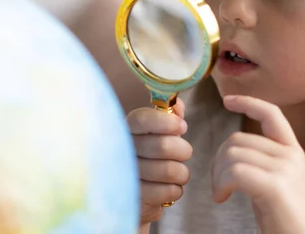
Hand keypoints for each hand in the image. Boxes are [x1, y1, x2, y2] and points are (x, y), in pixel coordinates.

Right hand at [127, 99, 192, 225]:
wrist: (136, 193)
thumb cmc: (150, 156)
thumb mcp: (158, 133)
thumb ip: (169, 115)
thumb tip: (177, 105)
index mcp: (126, 129)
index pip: (142, 119)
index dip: (166, 122)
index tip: (182, 126)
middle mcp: (120, 151)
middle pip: (163, 146)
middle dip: (183, 150)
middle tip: (184, 152)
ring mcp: (124, 176)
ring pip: (170, 171)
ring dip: (181, 173)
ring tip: (176, 173)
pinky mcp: (133, 199)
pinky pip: (168, 192)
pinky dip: (175, 191)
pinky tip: (167, 188)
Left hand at [211, 95, 304, 233]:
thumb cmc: (289, 221)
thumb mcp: (278, 183)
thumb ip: (263, 162)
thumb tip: (232, 150)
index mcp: (293, 152)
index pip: (271, 113)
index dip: (248, 102)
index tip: (227, 100)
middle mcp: (291, 156)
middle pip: (238, 138)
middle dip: (218, 159)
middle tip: (218, 184)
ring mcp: (285, 169)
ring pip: (232, 154)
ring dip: (217, 175)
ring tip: (221, 194)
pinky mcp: (275, 186)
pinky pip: (235, 172)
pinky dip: (221, 184)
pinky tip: (222, 198)